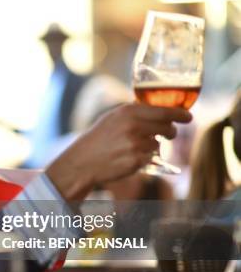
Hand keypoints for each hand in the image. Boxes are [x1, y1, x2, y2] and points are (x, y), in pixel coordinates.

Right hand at [46, 103, 191, 200]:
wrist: (83, 161)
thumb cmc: (98, 139)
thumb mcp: (113, 118)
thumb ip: (134, 112)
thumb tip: (160, 110)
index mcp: (128, 111)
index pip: (163, 110)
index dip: (180, 114)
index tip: (188, 116)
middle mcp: (133, 126)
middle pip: (167, 128)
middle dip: (170, 132)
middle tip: (167, 134)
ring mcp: (136, 144)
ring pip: (158, 145)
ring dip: (151, 147)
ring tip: (132, 148)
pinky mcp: (137, 161)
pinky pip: (151, 158)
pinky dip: (144, 158)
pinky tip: (128, 157)